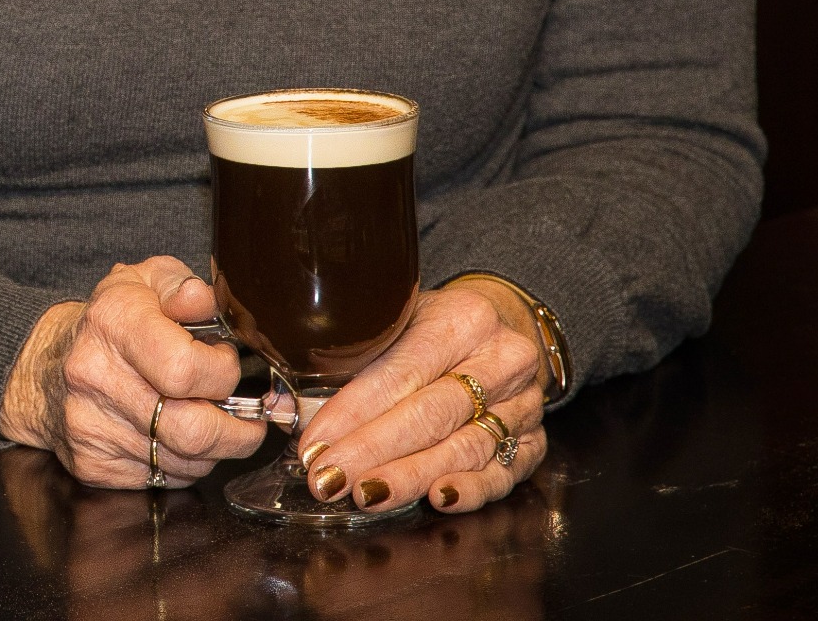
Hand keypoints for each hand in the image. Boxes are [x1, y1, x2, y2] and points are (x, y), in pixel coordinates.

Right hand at [0, 259, 261, 488]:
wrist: (44, 368)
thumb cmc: (111, 323)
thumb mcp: (145, 282)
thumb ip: (184, 286)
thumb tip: (205, 301)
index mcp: (113, 323)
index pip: (186, 369)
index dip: (223, 373)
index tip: (225, 363)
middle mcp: (95, 377)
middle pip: (192, 430)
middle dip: (238, 430)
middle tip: (248, 415)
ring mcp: (90, 427)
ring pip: (184, 462)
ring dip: (214, 448)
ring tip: (212, 421)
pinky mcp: (92, 466)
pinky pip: (163, 480)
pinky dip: (185, 464)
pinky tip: (178, 437)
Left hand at [296, 282, 547, 515]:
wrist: (503, 329)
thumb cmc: (434, 330)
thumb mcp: (394, 324)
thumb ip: (344, 363)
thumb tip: (284, 407)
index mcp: (463, 318)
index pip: (401, 372)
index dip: (353, 412)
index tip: (314, 444)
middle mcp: (502, 360)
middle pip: (432, 414)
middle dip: (373, 451)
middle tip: (329, 479)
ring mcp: (524, 404)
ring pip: (464, 448)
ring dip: (409, 477)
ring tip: (365, 494)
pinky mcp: (533, 442)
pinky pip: (502, 474)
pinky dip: (469, 490)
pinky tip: (436, 499)